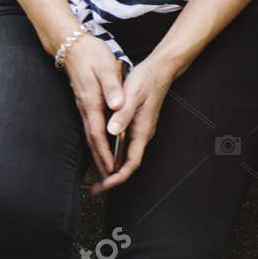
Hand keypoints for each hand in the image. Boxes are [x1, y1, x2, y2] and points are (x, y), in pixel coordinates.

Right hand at [60, 32, 126, 180]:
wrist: (72, 45)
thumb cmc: (92, 55)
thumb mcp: (106, 68)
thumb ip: (112, 88)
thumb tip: (117, 106)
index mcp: (92, 101)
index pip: (98, 133)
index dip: (104, 152)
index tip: (110, 169)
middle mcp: (85, 107)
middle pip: (92, 139)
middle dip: (100, 160)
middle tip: (108, 179)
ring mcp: (83, 106)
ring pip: (91, 134)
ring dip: (98, 153)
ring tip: (106, 170)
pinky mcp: (85, 102)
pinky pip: (90, 127)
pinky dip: (96, 140)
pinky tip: (101, 147)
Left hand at [90, 55, 176, 193]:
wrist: (160, 70)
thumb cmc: (147, 80)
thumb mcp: (132, 95)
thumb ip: (123, 114)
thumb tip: (112, 132)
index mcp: (142, 130)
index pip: (132, 162)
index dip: (118, 176)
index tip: (105, 185)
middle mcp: (143, 133)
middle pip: (129, 164)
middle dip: (113, 178)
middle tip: (96, 188)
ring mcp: (142, 130)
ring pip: (128, 156)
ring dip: (113, 167)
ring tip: (98, 176)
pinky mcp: (138, 124)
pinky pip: (127, 146)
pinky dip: (116, 155)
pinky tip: (105, 154)